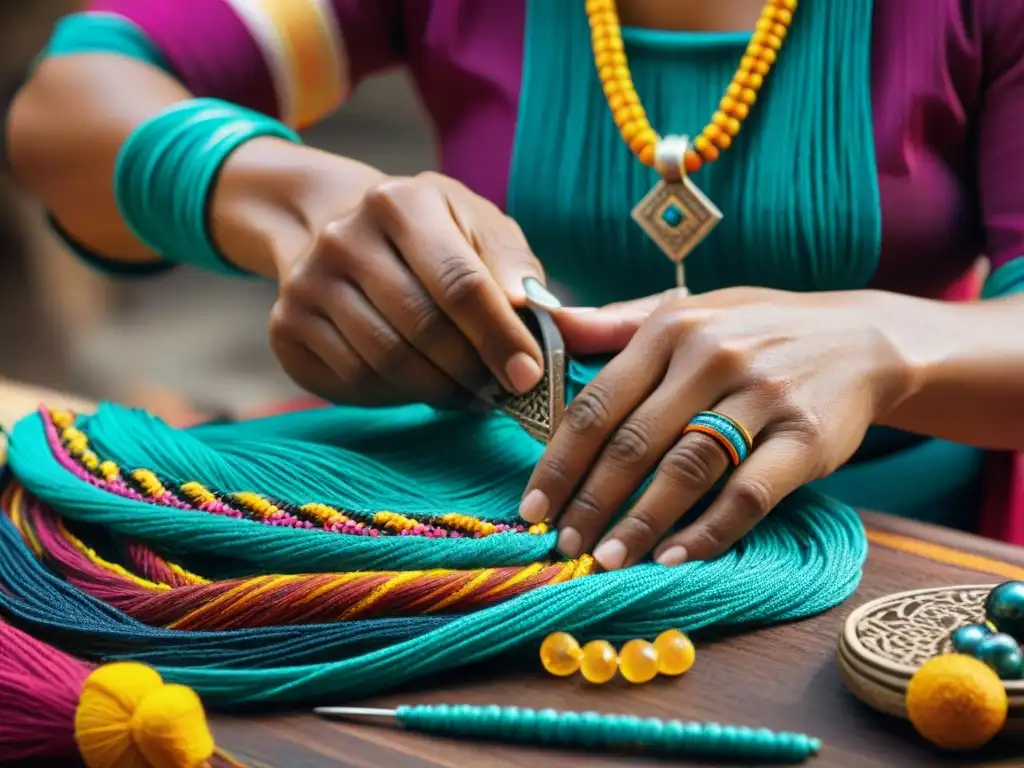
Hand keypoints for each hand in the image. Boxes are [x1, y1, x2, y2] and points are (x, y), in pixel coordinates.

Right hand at [269, 172, 550, 406]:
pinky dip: (397, 395)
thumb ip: (516, 270)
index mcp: (400, 202)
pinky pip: (354, 382)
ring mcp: (306, 283)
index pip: (460, 283)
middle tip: (500, 391)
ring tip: (467, 391)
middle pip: (423, 329)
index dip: (499, 337)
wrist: (335, 227)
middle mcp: (343, 237)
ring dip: (438, 389)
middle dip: (472, 371)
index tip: (528, 377)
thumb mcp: (478, 230)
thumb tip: (542, 316)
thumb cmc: (430, 236)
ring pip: (387, 363)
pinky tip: (420, 384)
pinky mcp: (287, 327)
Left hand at [521, 287, 916, 569]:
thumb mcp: (689, 309)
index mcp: (671, 327)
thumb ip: (617, 323)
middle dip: (590, 502)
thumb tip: (549, 322)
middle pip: (633, 442)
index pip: (598, 404)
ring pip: (686, 469)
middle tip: (563, 547)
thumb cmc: (757, 329)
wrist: (862, 339)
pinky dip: (709, 531)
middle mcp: (713, 357)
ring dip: (640, 523)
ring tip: (608, 561)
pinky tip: (675, 558)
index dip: (559, 462)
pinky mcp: (807, 438)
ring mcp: (764, 397)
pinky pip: (748, 493)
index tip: (533, 508)